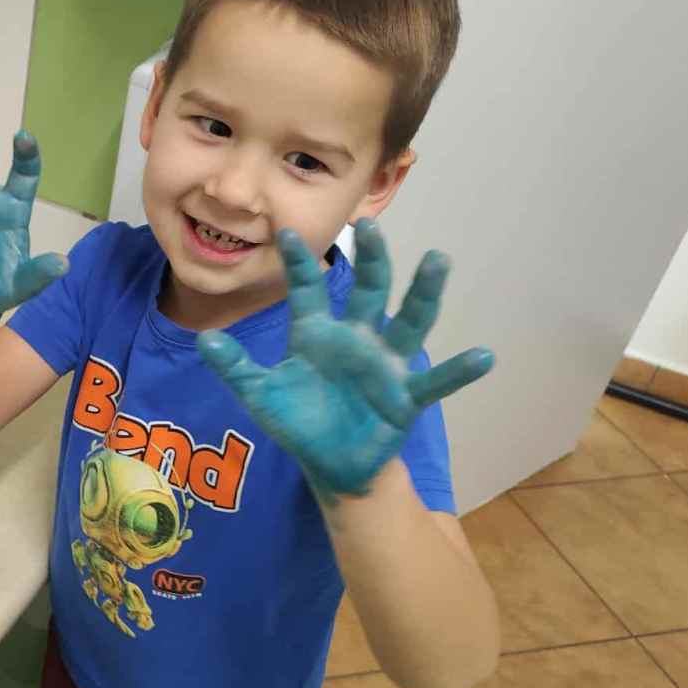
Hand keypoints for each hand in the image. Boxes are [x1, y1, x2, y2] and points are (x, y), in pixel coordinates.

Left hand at [197, 220, 493, 499]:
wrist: (332, 463)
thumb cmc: (299, 421)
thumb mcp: (261, 395)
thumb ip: (235, 368)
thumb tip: (204, 341)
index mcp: (317, 333)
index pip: (307, 290)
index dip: (298, 264)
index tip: (285, 232)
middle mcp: (357, 338)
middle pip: (367, 290)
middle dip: (370, 258)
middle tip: (369, 224)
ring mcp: (385, 363)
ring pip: (408, 320)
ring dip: (423, 292)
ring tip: (437, 259)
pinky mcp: (407, 395)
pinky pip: (436, 380)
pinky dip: (459, 370)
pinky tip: (484, 356)